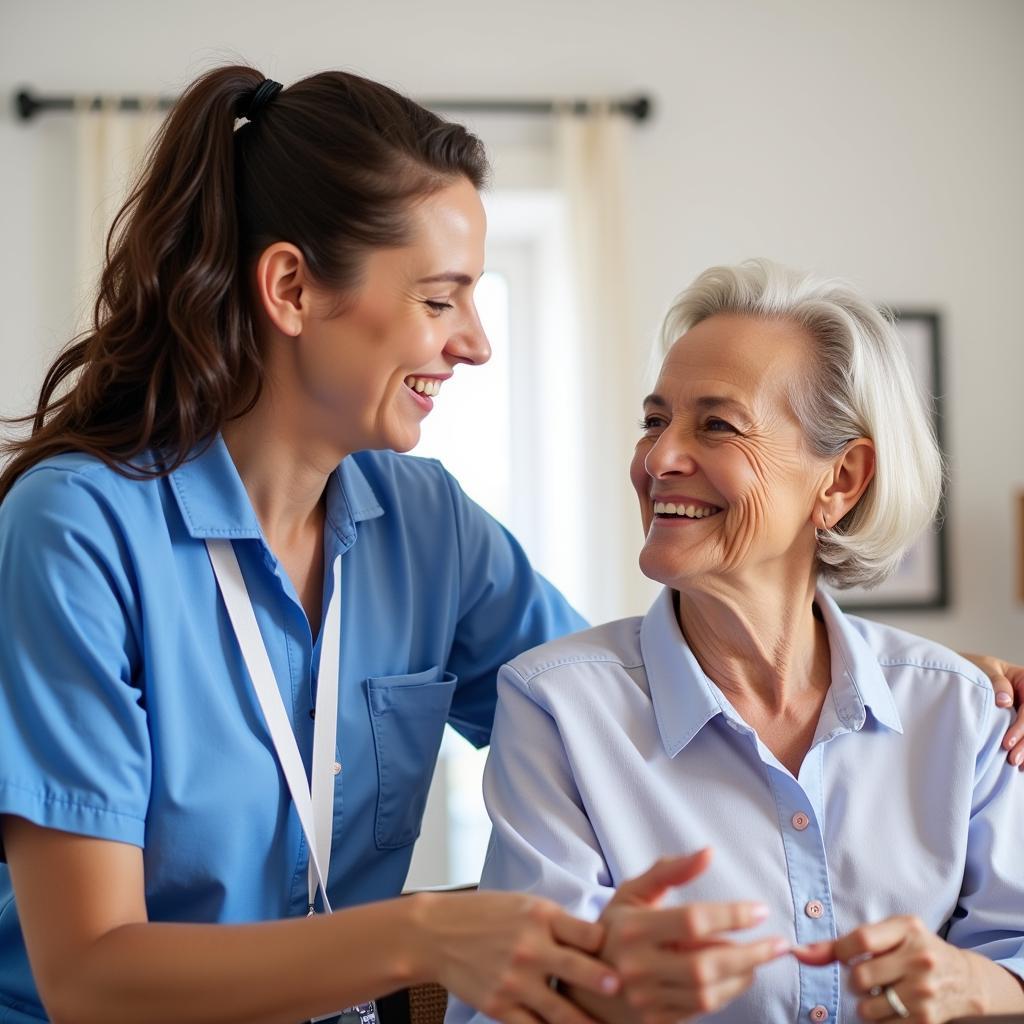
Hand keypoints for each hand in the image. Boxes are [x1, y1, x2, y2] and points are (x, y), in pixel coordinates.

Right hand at [415, 889, 618, 1023]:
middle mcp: (530, 948)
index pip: (586, 932)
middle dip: (604, 982)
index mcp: (540, 917)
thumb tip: (601, 940)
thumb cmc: (486, 915)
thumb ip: (560, 923)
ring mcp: (515, 981)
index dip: (610, 944)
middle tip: (628, 991)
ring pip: (562, 1011)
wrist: (436, 933)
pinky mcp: (500, 1007)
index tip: (632, 954)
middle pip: (578, 969)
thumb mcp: (526, 905)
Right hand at [598, 849, 787, 1022]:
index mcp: (632, 928)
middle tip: (779, 943)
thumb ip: (669, 871)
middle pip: (706, 962)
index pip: (692, 920)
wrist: (582, 982)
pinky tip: (739, 975)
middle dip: (751, 953)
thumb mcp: (632, 893)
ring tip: (761, 957)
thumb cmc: (614, 928)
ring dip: (744, 975)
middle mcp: (637, 966)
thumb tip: (708, 852)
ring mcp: (645, 999)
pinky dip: (728, 993)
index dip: (731, 915)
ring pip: (708, 992)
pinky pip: (701, 1011)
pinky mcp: (654, 1022)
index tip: (759, 910)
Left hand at [794, 916, 983, 1021]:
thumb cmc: (916, 950)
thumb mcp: (890, 934)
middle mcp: (919, 957)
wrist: (967, 980)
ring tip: (881, 994)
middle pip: (860, 977)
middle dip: (855, 982)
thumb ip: (845, 942)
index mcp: (907, 928)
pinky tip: (894, 1008)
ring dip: (866, 1004)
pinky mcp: (928, 1020)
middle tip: (867, 979)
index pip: (860, 939)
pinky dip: (880, 1020)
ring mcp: (925, 990)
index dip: (840, 952)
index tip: (843, 957)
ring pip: (868, 1007)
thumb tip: (799, 952)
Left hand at [959, 652, 1023, 767]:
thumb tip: (1005, 701)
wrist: (958, 672)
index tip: (1007, 742)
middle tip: (1013, 759)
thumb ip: (997, 682)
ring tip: (1016, 763)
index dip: (1022, 726)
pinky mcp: (1018, 720)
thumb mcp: (983, 669)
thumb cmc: (972, 668)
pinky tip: (1021, 765)